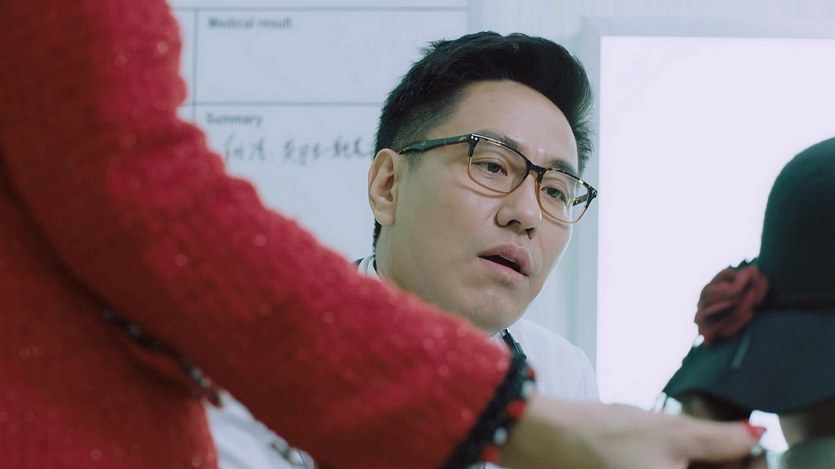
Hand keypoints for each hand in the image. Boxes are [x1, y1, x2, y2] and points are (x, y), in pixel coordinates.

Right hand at [498, 394, 762, 468]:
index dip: (750, 465)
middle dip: (720, 464)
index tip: (749, 445)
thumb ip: (721, 438)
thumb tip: (754, 435)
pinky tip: (665, 456)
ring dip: (697, 467)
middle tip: (718, 440)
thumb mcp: (669, 432)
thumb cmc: (600, 437)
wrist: (544, 439)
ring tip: (685, 445)